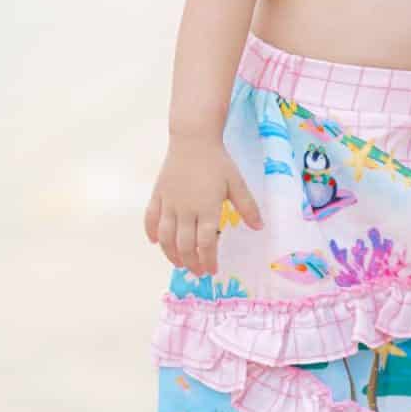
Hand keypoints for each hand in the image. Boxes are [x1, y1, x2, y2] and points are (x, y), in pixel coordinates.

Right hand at [144, 134, 262, 274]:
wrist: (193, 139)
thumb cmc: (217, 162)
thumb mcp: (236, 183)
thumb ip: (247, 207)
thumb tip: (260, 227)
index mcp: (207, 208)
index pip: (206, 243)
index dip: (208, 260)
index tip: (212, 271)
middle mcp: (185, 209)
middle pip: (184, 246)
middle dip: (191, 263)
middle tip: (198, 272)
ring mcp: (169, 203)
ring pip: (165, 237)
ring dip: (171, 254)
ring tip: (179, 263)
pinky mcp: (157, 195)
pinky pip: (150, 219)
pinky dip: (151, 233)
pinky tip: (156, 242)